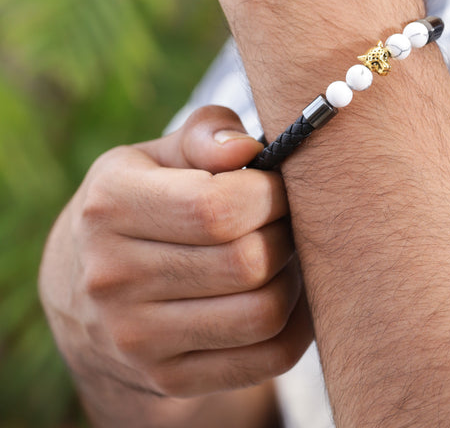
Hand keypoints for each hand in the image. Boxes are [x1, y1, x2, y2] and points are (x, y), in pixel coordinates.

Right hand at [39, 105, 312, 400]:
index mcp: (110, 204)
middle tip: (290, 219)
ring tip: (285, 252)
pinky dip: (297, 323)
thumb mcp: (164, 153)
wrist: (91, 287)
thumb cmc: (152, 198)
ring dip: (295, 278)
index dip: (270, 194)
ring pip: (264, 313)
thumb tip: (245, 148)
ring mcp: (136, 338)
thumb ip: (208, 132)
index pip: (217, 207)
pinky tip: (287, 290)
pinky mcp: (168, 378)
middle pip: (247, 261)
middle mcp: (112, 277)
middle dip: (288, 233)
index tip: (279, 186)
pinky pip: (268, 357)